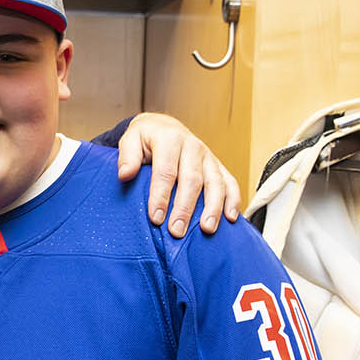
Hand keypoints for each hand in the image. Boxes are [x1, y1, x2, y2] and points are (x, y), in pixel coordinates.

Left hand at [116, 113, 240, 236]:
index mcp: (170, 139)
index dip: (161, 196)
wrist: (164, 128)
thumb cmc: (145, 140)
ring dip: (212, 207)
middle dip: (184, 208)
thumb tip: (125, 174)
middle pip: (192, 180)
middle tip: (176, 231)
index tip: (155, 218)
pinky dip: (233, 200)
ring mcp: (208, 157)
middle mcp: (192, 147)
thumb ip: (127, 156)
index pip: (166, 171)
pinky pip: (230, 182)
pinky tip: (231, 217)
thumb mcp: (130, 140)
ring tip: (206, 229)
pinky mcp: (218, 166)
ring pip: (215, 183)